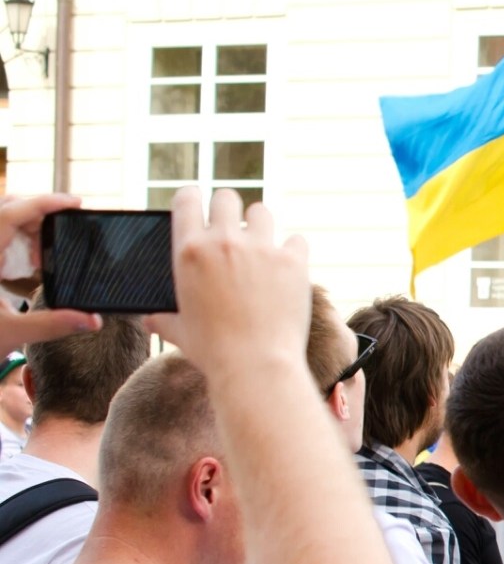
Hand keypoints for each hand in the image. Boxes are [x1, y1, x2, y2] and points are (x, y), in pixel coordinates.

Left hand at [0, 194, 100, 350]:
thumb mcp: (10, 333)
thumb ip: (52, 325)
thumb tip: (93, 320)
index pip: (11, 214)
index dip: (44, 203)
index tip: (75, 203)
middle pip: (6, 208)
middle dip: (39, 211)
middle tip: (66, 227)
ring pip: (2, 219)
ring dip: (29, 227)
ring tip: (48, 253)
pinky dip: (18, 239)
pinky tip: (32, 263)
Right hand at [144, 186, 310, 378]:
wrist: (255, 366)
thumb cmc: (213, 352)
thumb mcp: (178, 331)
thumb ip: (162, 318)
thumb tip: (147, 320)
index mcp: (188, 250)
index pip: (186, 199)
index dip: (193, 198)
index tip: (199, 204)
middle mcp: (224, 241)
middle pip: (227, 197)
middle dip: (229, 209)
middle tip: (233, 228)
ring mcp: (261, 248)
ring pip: (262, 212)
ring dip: (260, 225)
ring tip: (261, 246)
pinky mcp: (293, 261)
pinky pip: (296, 239)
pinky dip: (292, 251)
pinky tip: (289, 267)